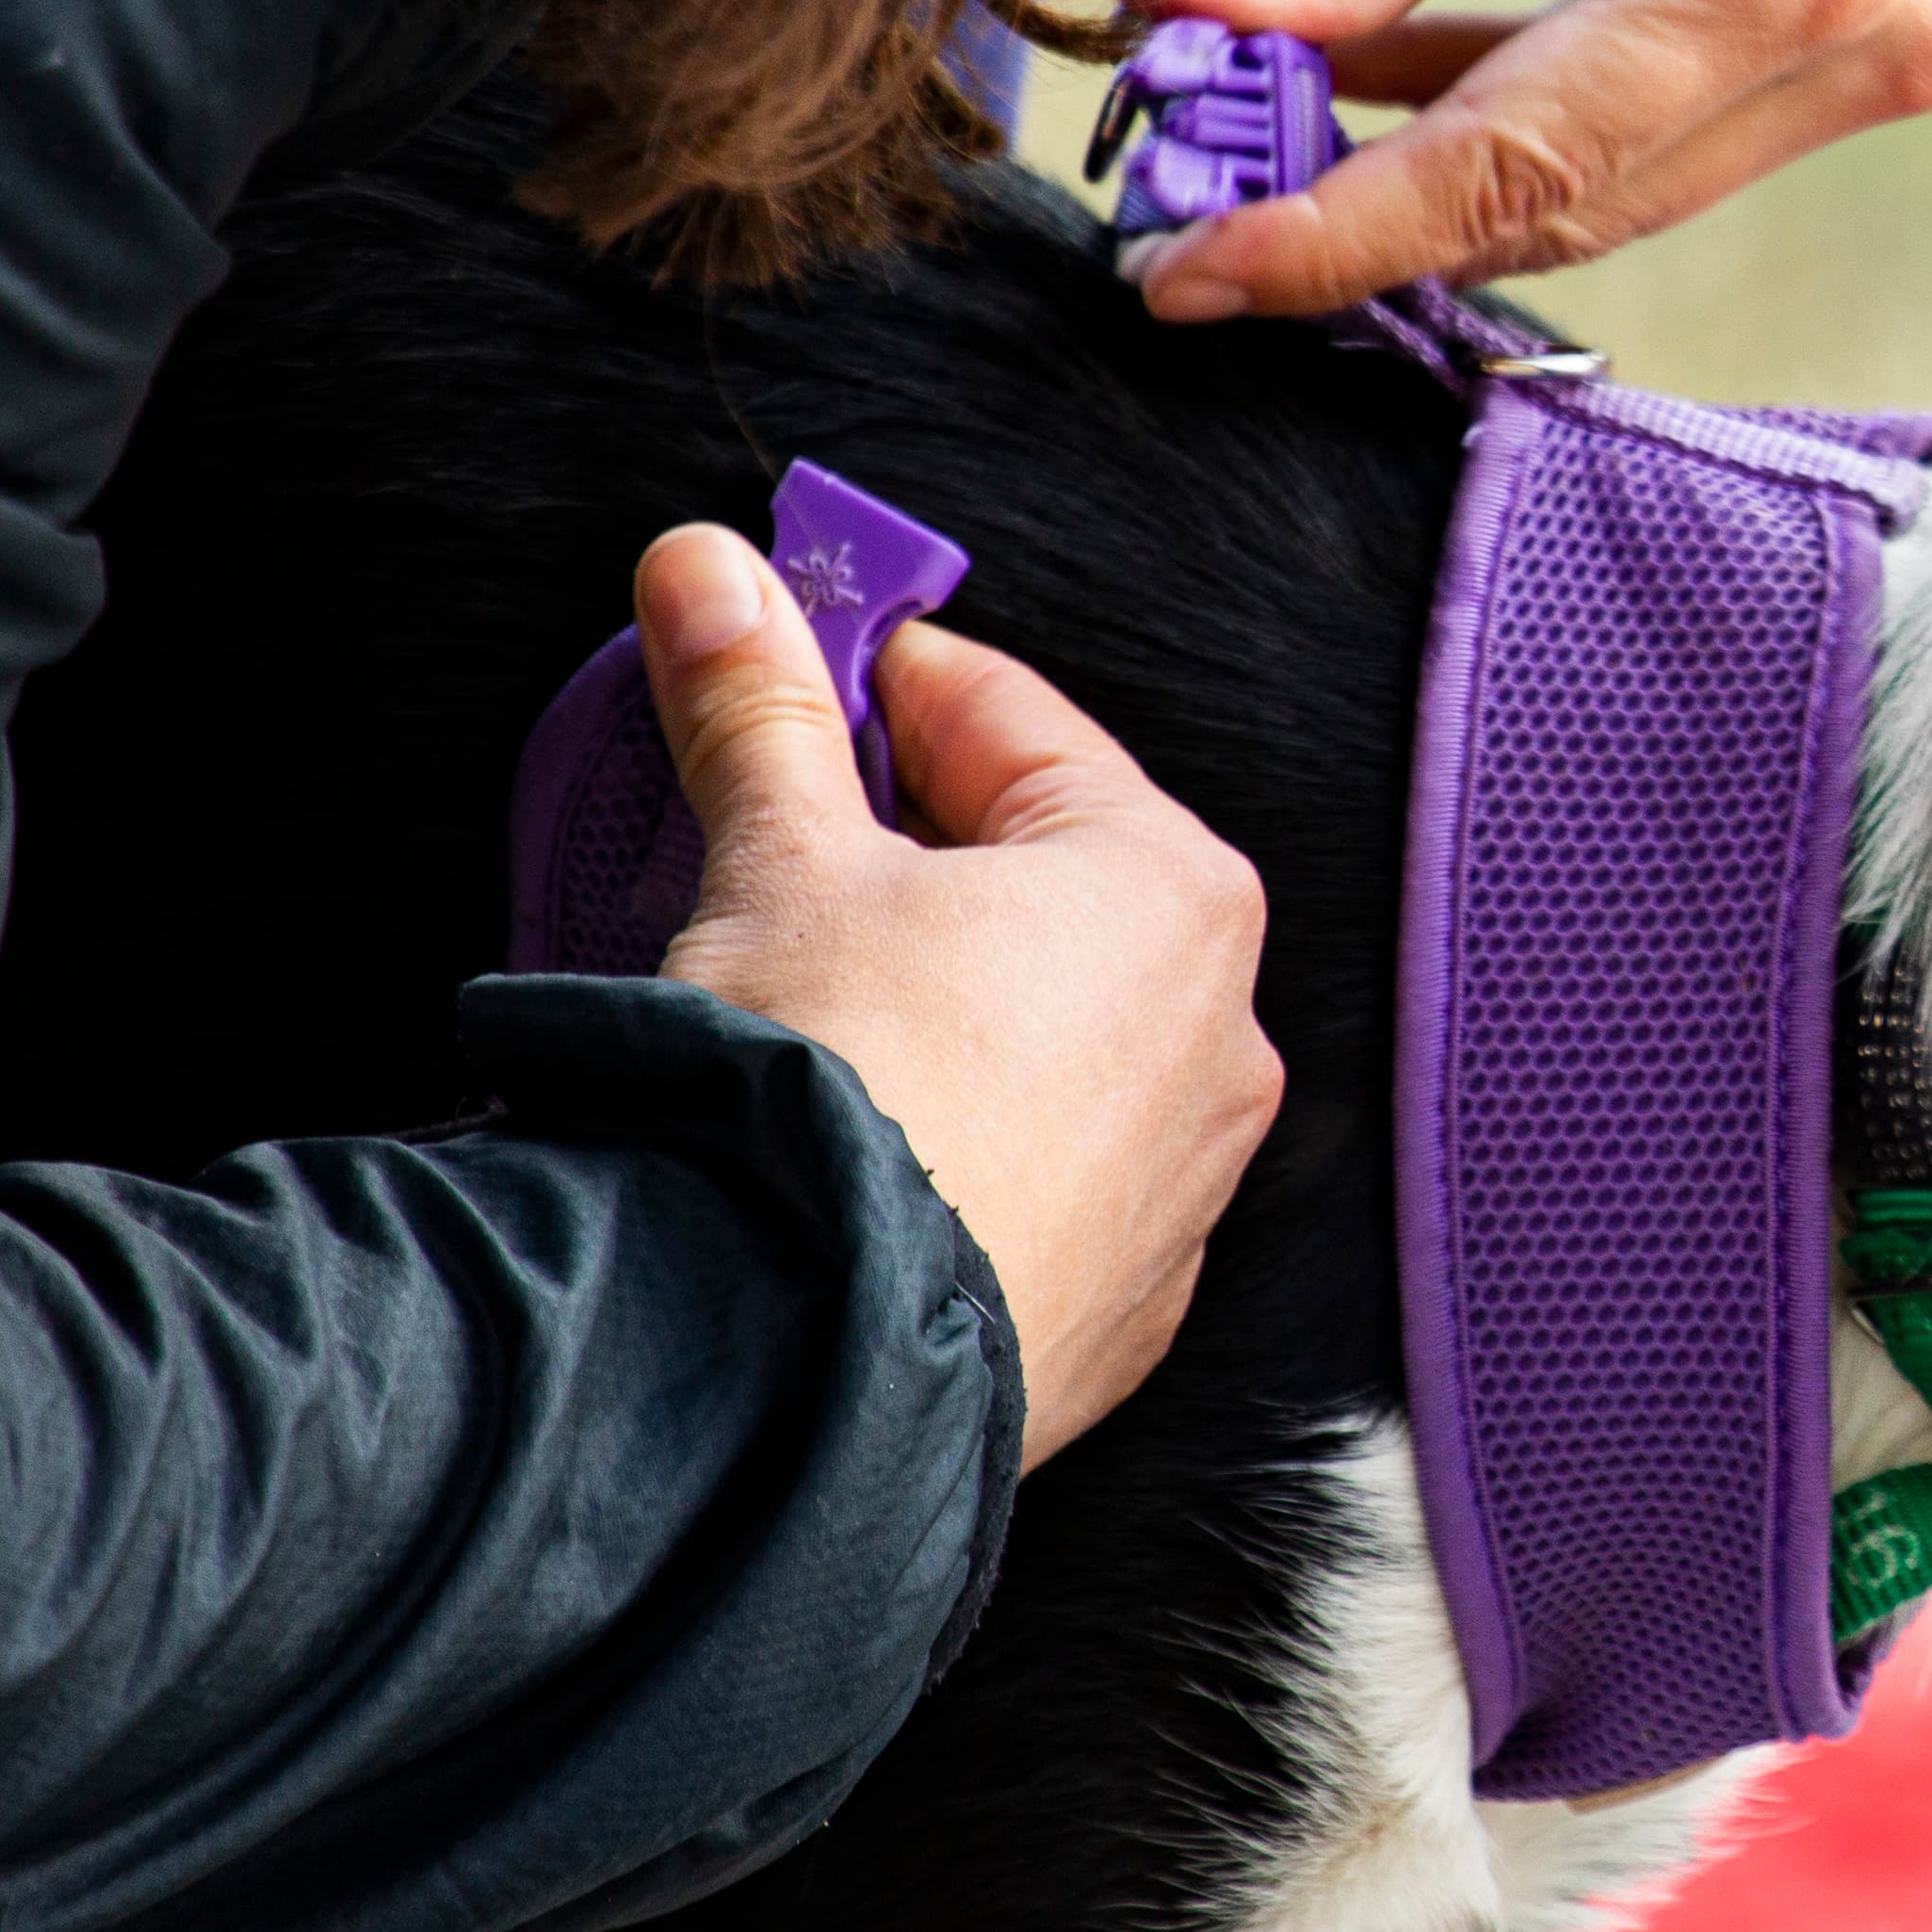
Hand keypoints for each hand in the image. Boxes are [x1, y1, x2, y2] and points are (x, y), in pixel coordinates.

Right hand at [632, 525, 1281, 1469]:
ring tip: (812, 995)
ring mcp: (1187, 1177)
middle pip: (1046, 878)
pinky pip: (1050, 1163)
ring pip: (1055, 1029)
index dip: (885, 685)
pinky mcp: (1126, 1296)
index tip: (801, 659)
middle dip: (915, 844)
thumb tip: (710, 569)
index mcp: (1174, 888)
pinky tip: (870, 1132)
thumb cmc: (825, 1093)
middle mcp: (1221, 1030)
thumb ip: (753, 706)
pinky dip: (971, 1128)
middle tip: (784, 829)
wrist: (802, 1362)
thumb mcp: (777, 862)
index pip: (1012, 726)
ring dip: (950, 992)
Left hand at [1103, 0, 1931, 316]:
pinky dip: (1536, 105)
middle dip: (1376, 210)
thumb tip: (1157, 14)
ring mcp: (1906, 45)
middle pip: (1580, 199)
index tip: (1171, 273)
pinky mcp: (1889, 21)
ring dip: (1450, 161)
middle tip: (1186, 198)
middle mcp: (1884, 44)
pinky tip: (1399, 63)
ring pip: (1626, 177)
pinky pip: (1677, 116)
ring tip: (1270, 111)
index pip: (1520, 165)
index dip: (1330, 234)